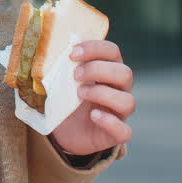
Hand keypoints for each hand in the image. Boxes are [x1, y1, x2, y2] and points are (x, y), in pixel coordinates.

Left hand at [49, 40, 134, 155]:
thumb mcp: (64, 80)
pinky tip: (94, 116)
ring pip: (127, 101)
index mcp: (109, 70)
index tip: (72, 53)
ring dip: (102, 94)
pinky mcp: (116, 134)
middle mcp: (119, 90)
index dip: (95, 48)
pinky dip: (110, 122)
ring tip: (80, 94)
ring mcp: (120, 113)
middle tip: (75, 75)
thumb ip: (64, 65)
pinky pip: (124, 132)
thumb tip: (54, 48)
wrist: (64, 130)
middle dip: (98, 70)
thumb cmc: (66, 98)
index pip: (112, 51)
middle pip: (125, 73)